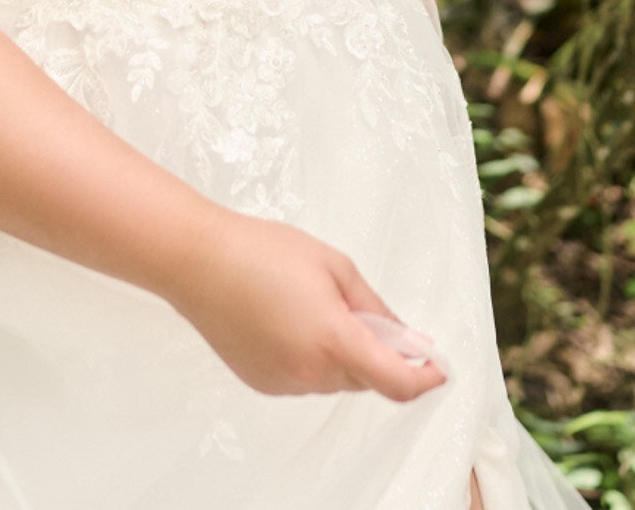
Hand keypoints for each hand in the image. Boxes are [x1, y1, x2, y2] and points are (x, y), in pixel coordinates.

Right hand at [168, 209, 448, 401]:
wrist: (197, 261)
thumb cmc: (265, 250)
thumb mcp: (332, 265)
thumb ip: (375, 307)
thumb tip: (408, 339)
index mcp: (334, 341)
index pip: (396, 382)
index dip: (425, 378)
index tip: (437, 366)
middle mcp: (311, 374)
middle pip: (364, 379)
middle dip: (375, 352)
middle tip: (360, 310)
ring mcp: (283, 383)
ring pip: (333, 379)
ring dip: (339, 354)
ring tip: (310, 304)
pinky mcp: (261, 382)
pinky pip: (303, 379)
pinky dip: (310, 358)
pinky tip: (286, 319)